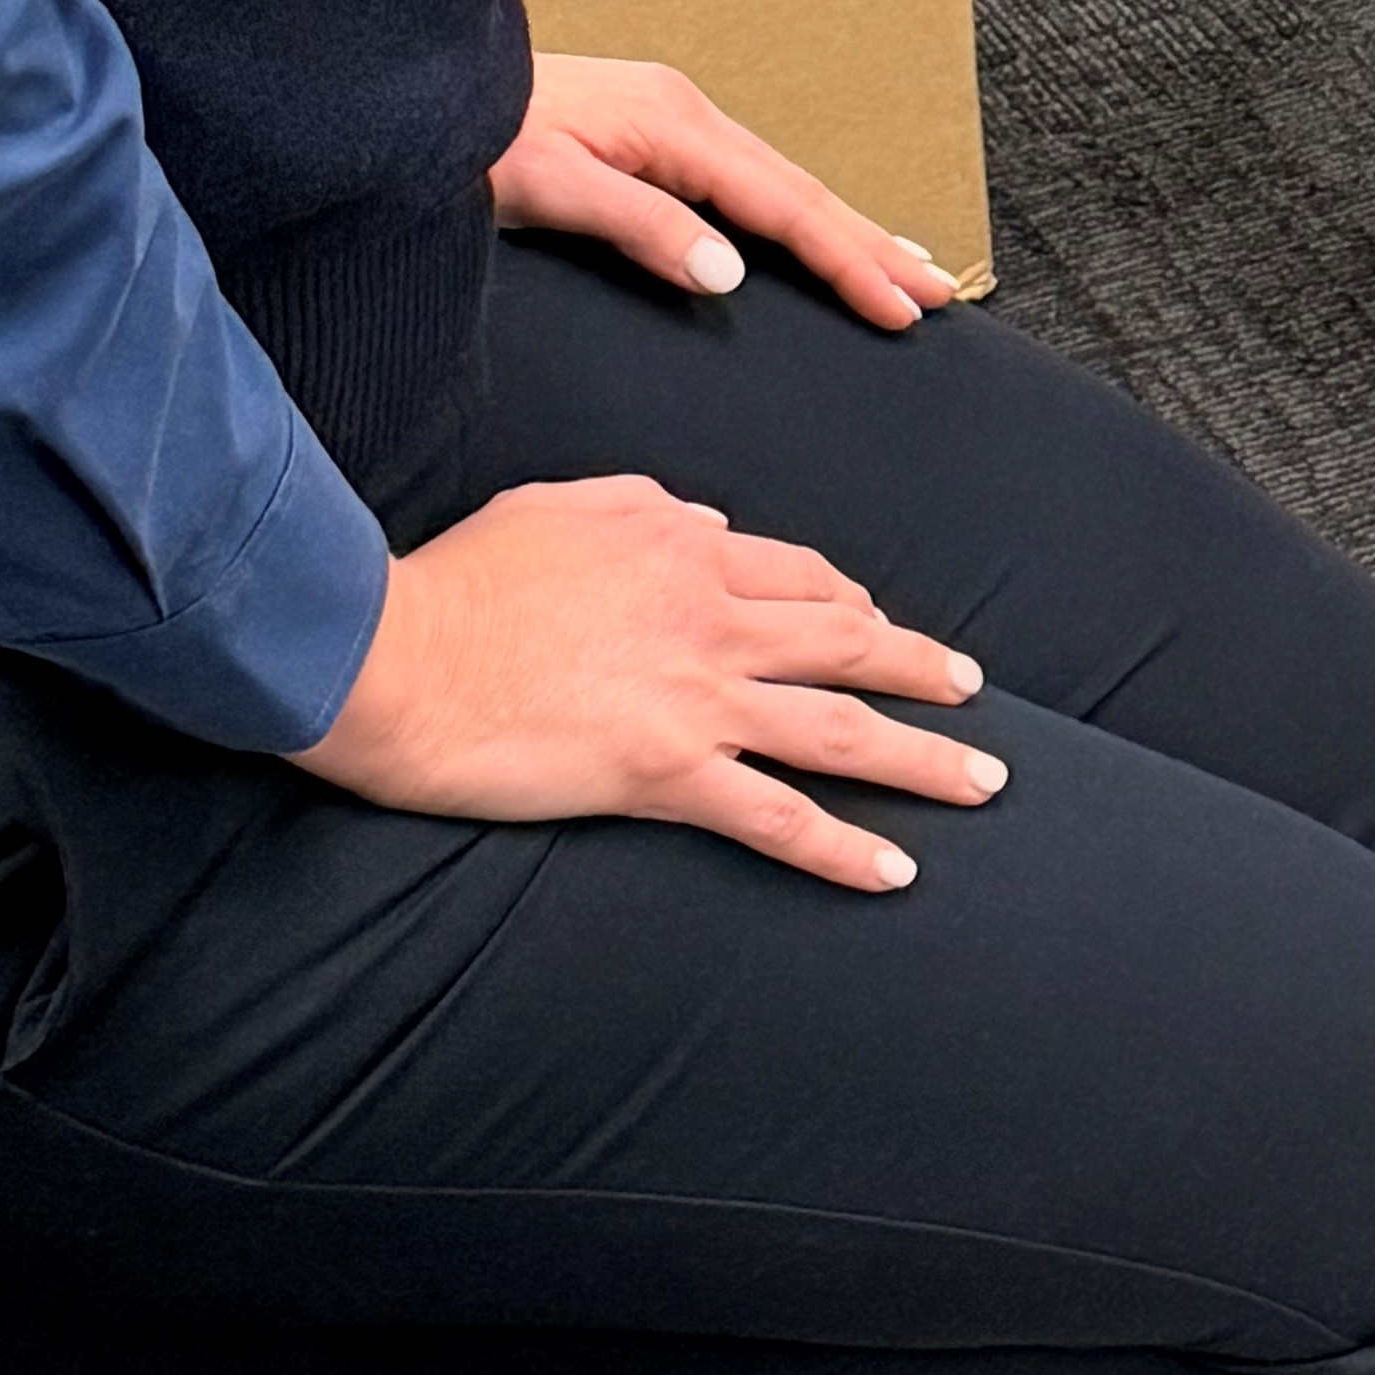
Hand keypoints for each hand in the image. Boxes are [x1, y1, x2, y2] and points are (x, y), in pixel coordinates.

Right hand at [295, 475, 1000, 892]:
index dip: (845, 603)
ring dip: (923, 755)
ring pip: (839, 726)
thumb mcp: (560, 506)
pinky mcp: (665, 772)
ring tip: (983, 778)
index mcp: (683, 546)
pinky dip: (844, 846)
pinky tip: (897, 868)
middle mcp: (710, 616)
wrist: (391, 651)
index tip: (872, 624)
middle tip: (971, 688)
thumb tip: (698, 523)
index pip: (795, 574)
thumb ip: (642, 510)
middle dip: (918, 664)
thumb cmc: (456, 581)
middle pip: (845, 638)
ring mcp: (696, 695)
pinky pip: (777, 815)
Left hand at [493, 52, 966, 334]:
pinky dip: (793, 213)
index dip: (846, 258)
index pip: (782, 205)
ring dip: (842, 229)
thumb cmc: (468, 134)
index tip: (897, 302)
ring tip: (900, 266)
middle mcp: (684, 116)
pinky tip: (807, 230)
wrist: (411, 89)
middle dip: (871, 244)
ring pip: (778, 185)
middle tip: (937, 292)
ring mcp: (671, 123)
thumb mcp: (547, 186)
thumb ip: (640, 226)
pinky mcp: (650, 137)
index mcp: (673, 125)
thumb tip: (728, 270)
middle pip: (799, 191)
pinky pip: (745, 181)